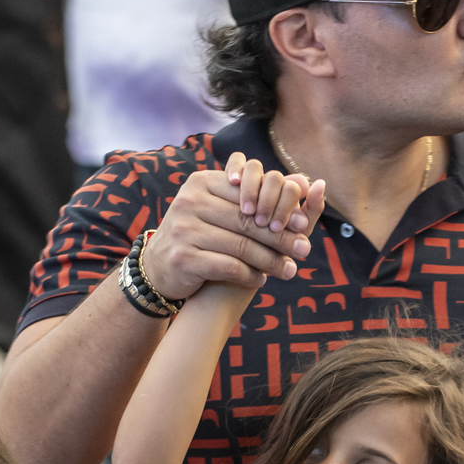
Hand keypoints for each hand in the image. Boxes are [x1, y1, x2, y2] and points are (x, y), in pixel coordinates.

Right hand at [142, 152, 324, 302]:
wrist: (158, 268)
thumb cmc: (199, 235)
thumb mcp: (219, 209)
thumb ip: (253, 198)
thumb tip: (305, 182)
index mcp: (201, 183)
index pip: (250, 194)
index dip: (280, 209)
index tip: (304, 225)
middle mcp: (190, 201)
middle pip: (248, 221)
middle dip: (281, 237)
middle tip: (305, 249)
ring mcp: (184, 229)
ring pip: (241, 246)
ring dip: (270, 261)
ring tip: (290, 271)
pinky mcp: (183, 257)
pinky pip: (228, 267)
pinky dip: (249, 275)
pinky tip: (261, 281)